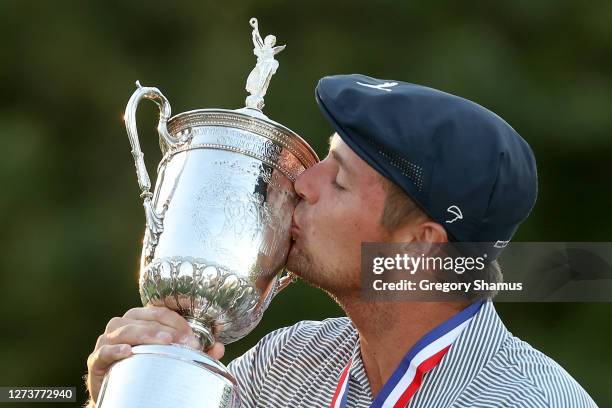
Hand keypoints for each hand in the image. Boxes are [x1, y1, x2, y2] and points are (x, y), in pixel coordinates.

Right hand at [85, 306, 223, 404]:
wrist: (121, 394)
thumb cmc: (145, 368)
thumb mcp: (171, 357)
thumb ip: (195, 352)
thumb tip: (219, 348)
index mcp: (139, 320)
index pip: (158, 312)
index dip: (176, 320)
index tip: (192, 336)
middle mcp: (121, 326)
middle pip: (141, 318)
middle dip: (164, 327)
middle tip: (182, 340)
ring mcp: (106, 342)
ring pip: (123, 330)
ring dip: (145, 334)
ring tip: (164, 342)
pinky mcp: (96, 361)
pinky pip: (103, 352)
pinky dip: (115, 350)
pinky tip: (128, 352)